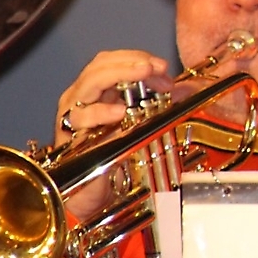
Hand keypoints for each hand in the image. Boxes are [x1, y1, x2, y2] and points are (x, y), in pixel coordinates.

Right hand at [54, 50, 171, 220]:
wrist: (94, 198)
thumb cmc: (115, 161)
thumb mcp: (141, 127)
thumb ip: (156, 106)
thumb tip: (184, 89)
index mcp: (97, 94)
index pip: (111, 62)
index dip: (136, 58)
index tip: (163, 67)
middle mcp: (81, 101)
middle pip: (98, 67)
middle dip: (130, 62)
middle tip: (155, 68)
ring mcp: (74, 119)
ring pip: (87, 86)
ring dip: (117, 76)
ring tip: (142, 75)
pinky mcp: (73, 140)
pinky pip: (83, 120)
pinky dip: (102, 112)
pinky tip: (120, 112)